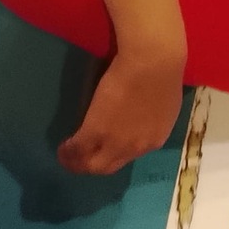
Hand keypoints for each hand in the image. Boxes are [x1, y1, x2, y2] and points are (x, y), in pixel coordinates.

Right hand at [58, 51, 184, 174]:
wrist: (152, 62)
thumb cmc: (162, 71)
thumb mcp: (164, 104)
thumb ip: (152, 118)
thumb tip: (142, 119)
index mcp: (156, 138)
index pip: (132, 155)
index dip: (116, 152)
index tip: (106, 147)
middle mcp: (137, 147)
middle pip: (111, 166)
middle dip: (94, 166)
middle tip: (81, 161)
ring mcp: (116, 142)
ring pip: (94, 164)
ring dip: (78, 163)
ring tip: (68, 157)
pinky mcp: (96, 131)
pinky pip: (78, 149)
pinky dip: (68, 151)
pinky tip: (63, 147)